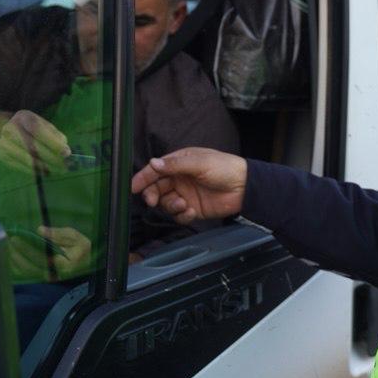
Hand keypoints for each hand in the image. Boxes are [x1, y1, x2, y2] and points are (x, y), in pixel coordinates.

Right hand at [0, 110, 68, 173]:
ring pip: (28, 160)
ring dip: (46, 167)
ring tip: (59, 170)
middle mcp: (10, 129)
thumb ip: (56, 136)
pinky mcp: (4, 157)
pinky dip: (37, 172)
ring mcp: (4, 144)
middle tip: (65, 166)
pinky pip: (23, 168)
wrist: (10, 132)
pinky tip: (48, 172)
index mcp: (23, 117)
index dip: (52, 142)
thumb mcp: (45, 126)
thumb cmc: (33, 129)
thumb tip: (65, 152)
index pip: (37, 130)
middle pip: (32, 147)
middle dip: (52, 158)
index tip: (66, 153)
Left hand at [7, 225, 92, 278]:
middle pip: (30, 266)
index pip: (41, 257)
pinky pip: (26, 274)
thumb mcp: (75, 237)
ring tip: (5, 246)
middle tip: (5, 240)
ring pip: (26, 272)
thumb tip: (40, 230)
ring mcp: (47, 278)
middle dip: (15, 253)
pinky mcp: (42, 278)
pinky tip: (8, 256)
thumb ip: (59, 234)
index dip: (26, 249)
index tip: (15, 238)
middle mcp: (54, 275)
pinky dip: (15, 266)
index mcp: (64, 265)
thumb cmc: (82, 248)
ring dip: (13, 260)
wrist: (86, 263)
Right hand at [130, 148, 247, 223]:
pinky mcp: (192, 208)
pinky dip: (182, 215)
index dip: (143, 178)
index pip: (156, 170)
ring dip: (171, 206)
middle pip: (157, 188)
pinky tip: (191, 211)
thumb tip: (154, 163)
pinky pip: (179, 215)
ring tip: (183, 204)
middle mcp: (180, 178)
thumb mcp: (199, 163)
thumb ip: (175, 164)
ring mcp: (185, 194)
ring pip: (166, 203)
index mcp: (180, 163)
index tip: (133, 187)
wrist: (244, 188)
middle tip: (153, 201)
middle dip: (153, 195)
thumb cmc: (225, 168)